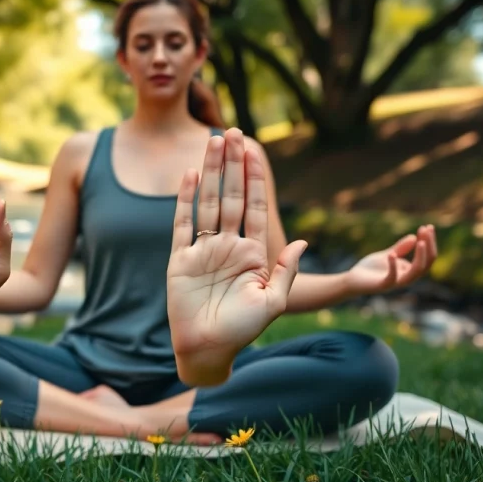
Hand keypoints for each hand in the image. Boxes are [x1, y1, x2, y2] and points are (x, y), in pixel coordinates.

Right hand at [167, 128, 307, 385]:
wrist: (208, 350)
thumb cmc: (243, 331)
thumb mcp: (273, 301)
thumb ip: (284, 270)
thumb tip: (302, 241)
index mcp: (252, 253)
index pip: (254, 206)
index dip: (255, 179)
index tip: (256, 151)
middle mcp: (227, 245)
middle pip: (230, 196)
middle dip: (233, 164)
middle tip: (234, 132)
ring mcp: (203, 250)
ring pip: (208, 202)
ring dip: (210, 172)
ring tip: (213, 141)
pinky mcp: (180, 259)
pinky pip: (182, 224)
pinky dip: (185, 200)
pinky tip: (189, 176)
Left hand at [344, 225, 437, 294]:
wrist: (352, 280)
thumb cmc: (370, 269)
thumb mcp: (387, 254)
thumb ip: (400, 249)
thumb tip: (414, 237)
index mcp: (408, 271)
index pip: (426, 258)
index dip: (429, 243)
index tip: (428, 226)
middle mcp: (405, 278)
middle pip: (425, 265)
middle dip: (428, 246)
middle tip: (427, 229)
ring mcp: (394, 283)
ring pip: (414, 274)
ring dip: (420, 257)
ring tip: (420, 241)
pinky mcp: (382, 286)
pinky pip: (391, 278)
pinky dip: (393, 266)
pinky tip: (392, 254)